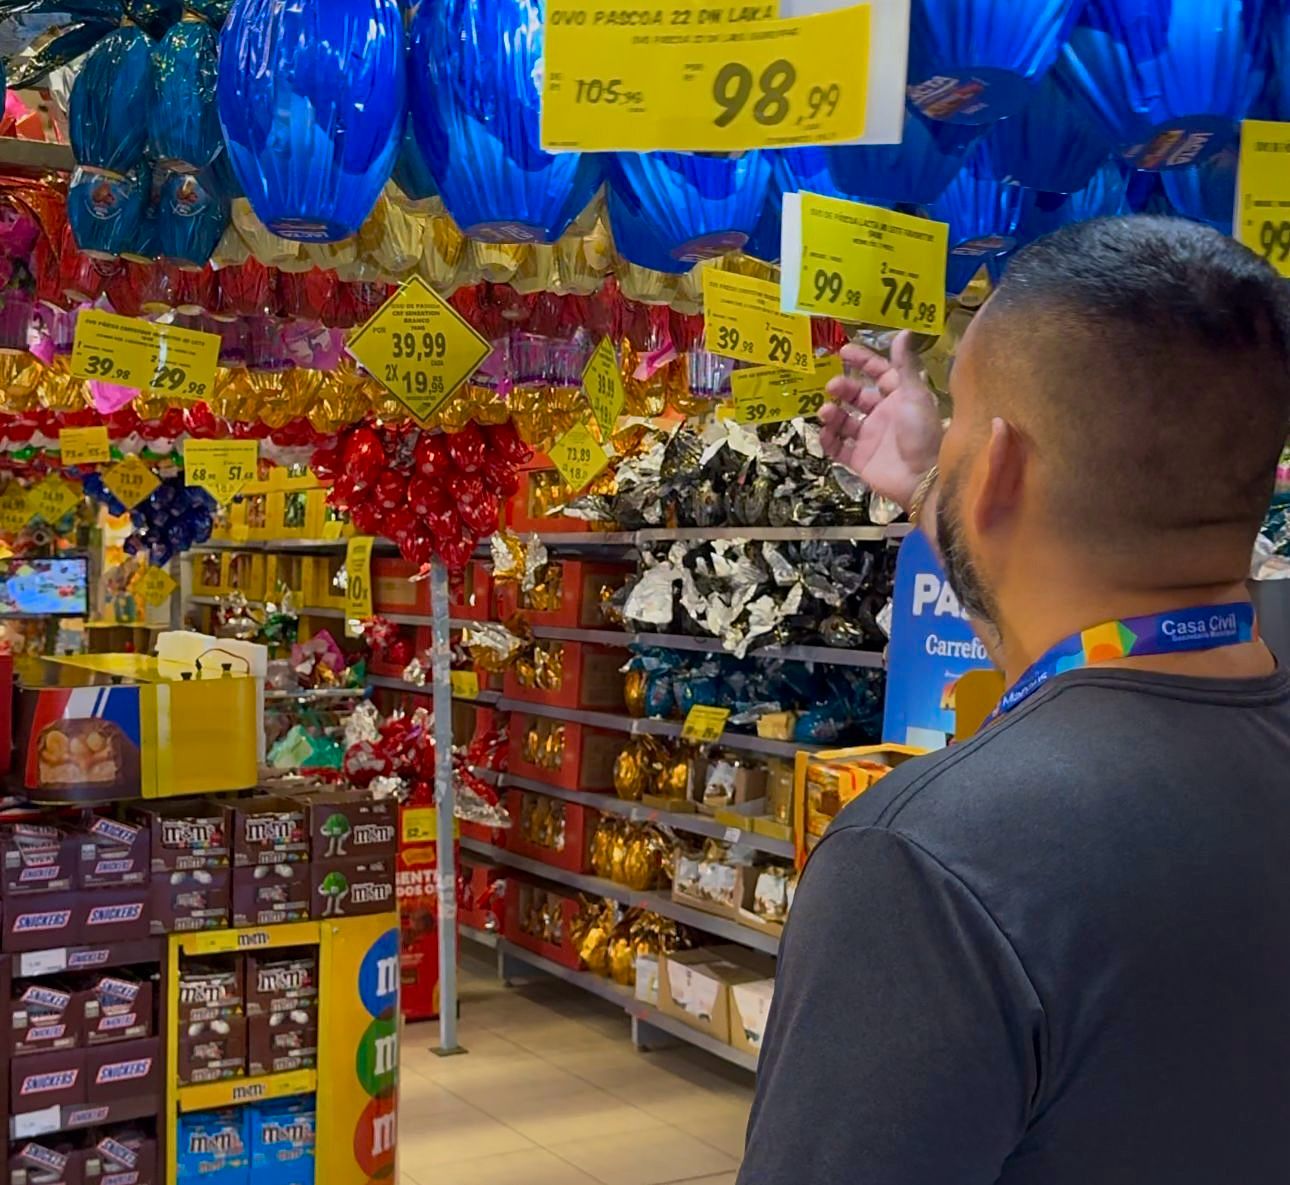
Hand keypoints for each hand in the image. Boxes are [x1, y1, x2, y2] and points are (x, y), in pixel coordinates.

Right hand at [819, 331, 943, 509]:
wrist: (922, 479)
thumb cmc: (922, 433)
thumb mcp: (914, 395)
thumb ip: (905, 365)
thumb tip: (905, 332)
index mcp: (900, 398)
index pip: (879, 373)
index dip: (863, 361)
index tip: (843, 352)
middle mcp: (884, 415)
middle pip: (857, 396)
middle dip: (843, 388)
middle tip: (832, 386)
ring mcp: (870, 438)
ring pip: (844, 421)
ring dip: (833, 414)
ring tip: (826, 411)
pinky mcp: (860, 460)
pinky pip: (838, 447)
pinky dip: (829, 440)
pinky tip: (826, 432)